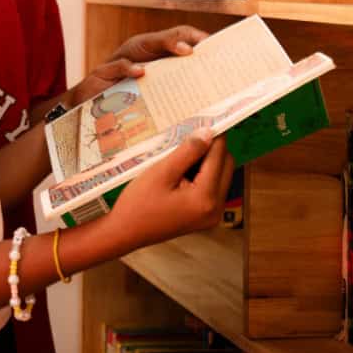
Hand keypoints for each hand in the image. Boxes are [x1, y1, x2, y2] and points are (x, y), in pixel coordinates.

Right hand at [69, 26, 209, 105]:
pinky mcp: (104, 71)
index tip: (215, 45)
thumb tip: (205, 102)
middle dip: (185, 38)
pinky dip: (130, 68)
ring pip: (144, 43)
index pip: (177, 38)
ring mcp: (121, 59)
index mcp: (152, 57)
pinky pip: (119, 65)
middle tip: (204, 45)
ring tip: (186, 51)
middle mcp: (138, 53)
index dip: (196, 38)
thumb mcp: (152, 98)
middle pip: (165, 37)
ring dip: (166, 45)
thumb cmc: (122, 106)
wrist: (85, 115)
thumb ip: (172, 93)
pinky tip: (142, 73)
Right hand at [103, 132, 234, 251]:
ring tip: (181, 154)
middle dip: (212, 149)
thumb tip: (208, 133)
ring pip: (221, 176)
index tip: (204, 119)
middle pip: (226, 166)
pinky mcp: (205, 216)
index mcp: (206, 198)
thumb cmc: (139, 203)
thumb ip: (188, 152)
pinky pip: (212, 188)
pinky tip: (182, 169)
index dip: (213, 136)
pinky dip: (202, 175)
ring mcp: (212, 215)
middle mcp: (216, 208)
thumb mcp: (162, 172)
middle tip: (189, 136)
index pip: (219, 157)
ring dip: (207, 161)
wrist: (125, 232)